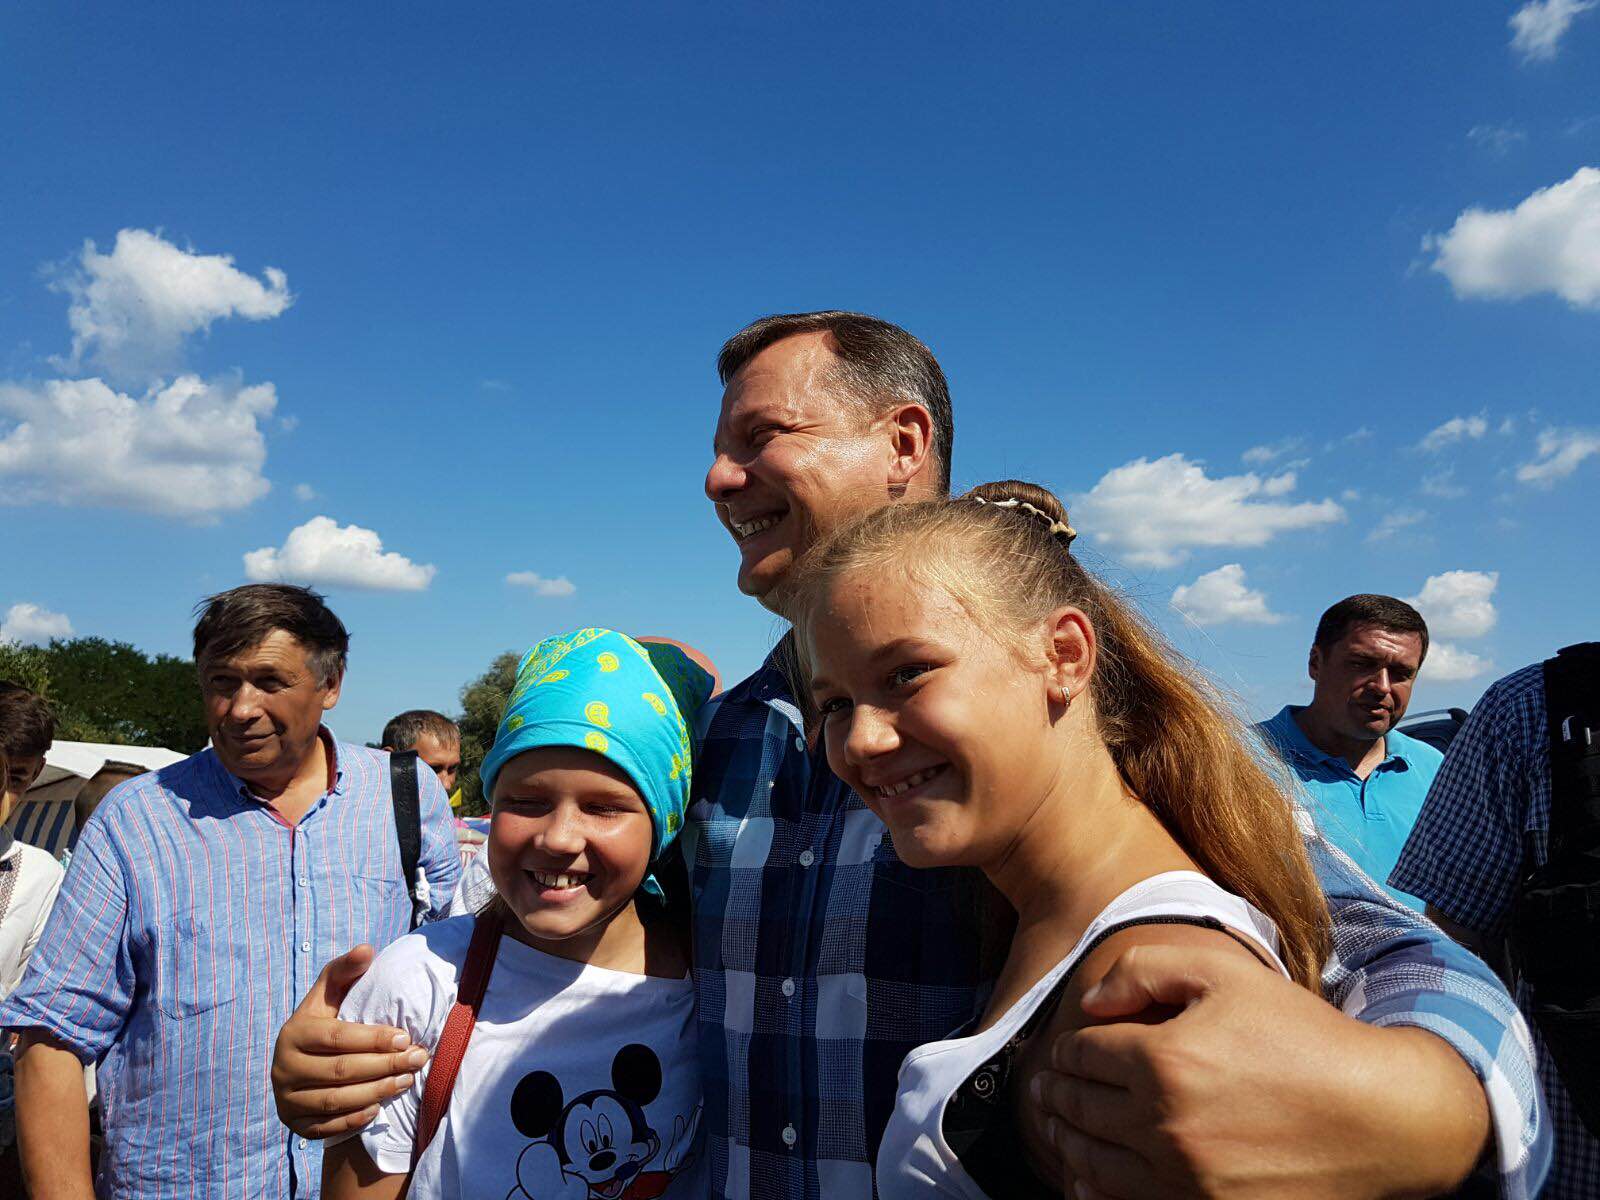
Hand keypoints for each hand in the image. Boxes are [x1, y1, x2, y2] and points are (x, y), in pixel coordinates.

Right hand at [270, 945, 428, 1137]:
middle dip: (385, 1065)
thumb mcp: (329, 993)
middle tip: (417, 1059)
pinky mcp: (293, 1124)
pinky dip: (354, 1119)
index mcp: (294, 1032)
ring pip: (335, 1100)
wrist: (298, 1063)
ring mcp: (286, 1099)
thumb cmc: (324, 1021)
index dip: (373, 1039)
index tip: (406, 1037)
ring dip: (376, 1092)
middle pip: (340, 1071)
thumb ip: (346, 970)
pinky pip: (326, 1127)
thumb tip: (367, 949)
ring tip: (407, 1081)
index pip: (338, 1037)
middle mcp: (284, 1068)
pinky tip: (379, 1107)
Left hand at [1029, 943, 1488, 1199]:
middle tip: (1044, 1090)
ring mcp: (1184, 1181)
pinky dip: (1095, 1190)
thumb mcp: (1227, 973)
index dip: (1066, 1051)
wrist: (1379, 1116)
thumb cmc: (1302, 1036)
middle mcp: (1165, 1126)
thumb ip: (1147, 970)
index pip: (1081, 1055)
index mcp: (1164, 1060)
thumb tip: (1091, 1002)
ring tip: (1057, 1129)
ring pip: (1091, 1164)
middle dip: (1056, 1095)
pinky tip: (1086, 1178)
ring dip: (1066, 1142)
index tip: (1064, 1053)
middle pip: (1079, 1110)